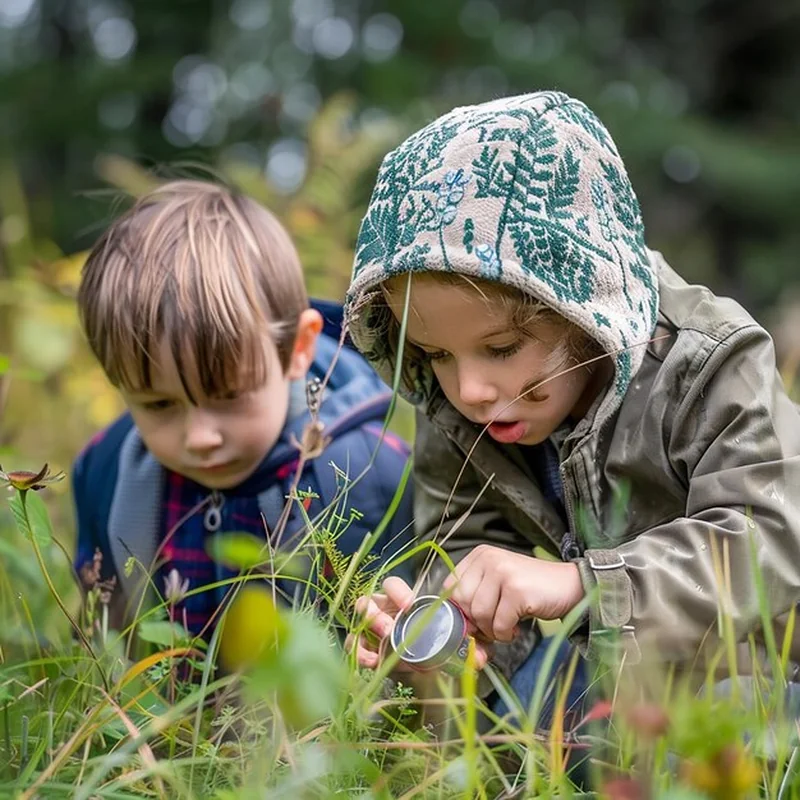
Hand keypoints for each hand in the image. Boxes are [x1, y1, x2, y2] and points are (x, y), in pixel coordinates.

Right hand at [347, 576, 490, 670]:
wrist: (421, 669)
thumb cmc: (432, 646)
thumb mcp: (450, 644)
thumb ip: (464, 648)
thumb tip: (477, 658)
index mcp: (402, 602)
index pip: (392, 585)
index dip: (398, 591)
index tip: (409, 605)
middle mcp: (383, 610)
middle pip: (371, 600)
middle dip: (377, 613)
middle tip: (390, 629)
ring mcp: (370, 628)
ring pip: (359, 618)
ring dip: (368, 627)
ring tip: (382, 642)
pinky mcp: (364, 646)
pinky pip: (353, 643)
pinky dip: (360, 651)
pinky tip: (372, 661)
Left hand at [443, 545, 583, 642]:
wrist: (570, 586)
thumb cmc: (531, 590)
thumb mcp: (497, 587)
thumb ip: (475, 603)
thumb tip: (457, 635)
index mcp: (479, 555)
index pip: (450, 588)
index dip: (459, 611)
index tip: (472, 623)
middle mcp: (488, 559)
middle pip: (463, 602)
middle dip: (476, 623)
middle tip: (493, 626)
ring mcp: (503, 572)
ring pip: (479, 614)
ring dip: (493, 630)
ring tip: (507, 624)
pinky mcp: (517, 590)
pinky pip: (499, 624)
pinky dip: (506, 634)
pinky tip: (517, 626)